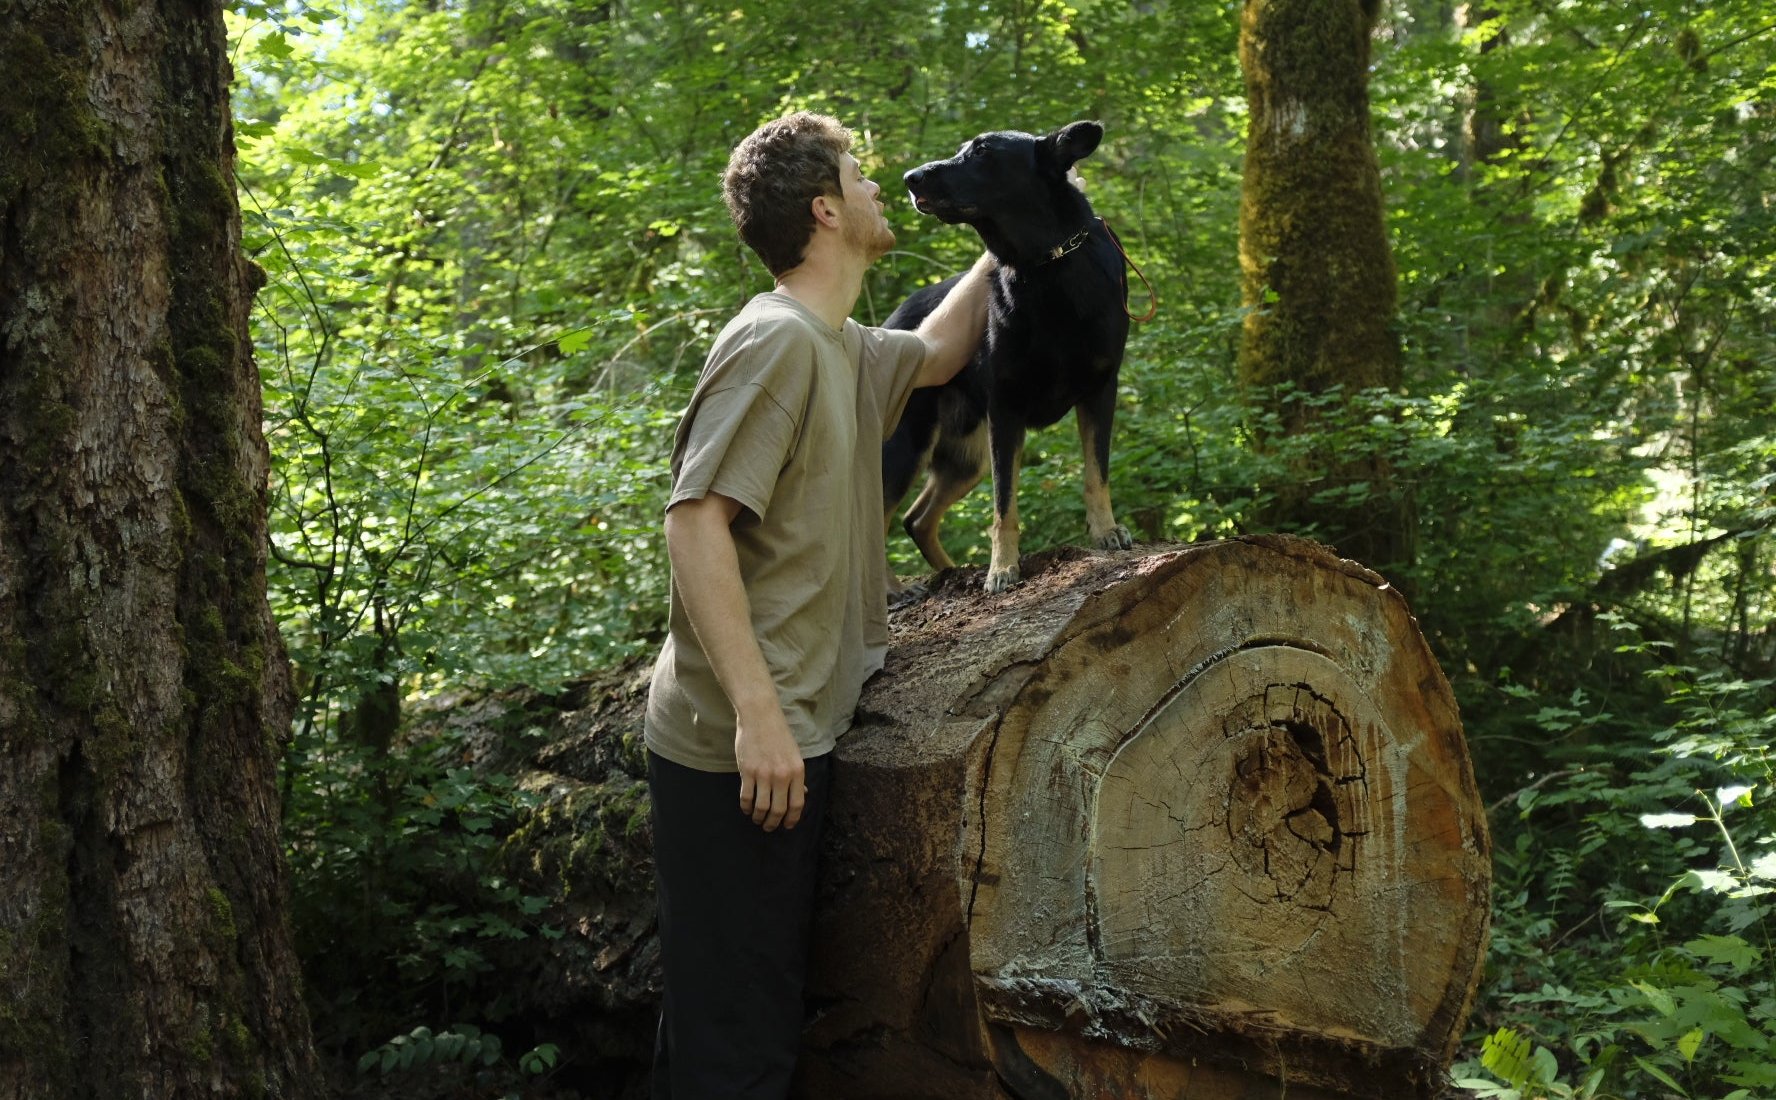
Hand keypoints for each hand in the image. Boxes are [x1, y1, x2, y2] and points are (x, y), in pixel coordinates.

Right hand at [735, 706, 805, 830]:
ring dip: (759, 817)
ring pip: (761, 807)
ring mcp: (763, 774)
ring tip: (757, 819)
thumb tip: (803, 794)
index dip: (792, 819)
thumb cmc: (778, 734)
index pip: (797, 804)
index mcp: (797, 771)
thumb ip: (797, 776)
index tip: (787, 826)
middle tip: (769, 827)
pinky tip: (746, 808)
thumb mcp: (794, 754)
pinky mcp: (747, 771)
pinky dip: (746, 807)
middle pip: (779, 810)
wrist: (760, 716)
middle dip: (773, 823)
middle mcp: (782, 775)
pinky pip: (746, 797)